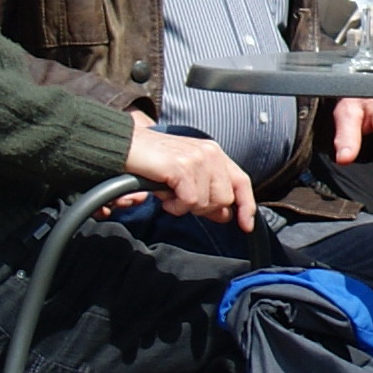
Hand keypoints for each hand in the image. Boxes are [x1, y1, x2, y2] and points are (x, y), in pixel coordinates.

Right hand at [121, 125, 258, 233]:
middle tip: (181, 201)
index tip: (246, 225)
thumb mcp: (186, 175)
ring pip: (207, 202)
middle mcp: (210, 153)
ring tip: (170, 194)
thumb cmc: (152, 162)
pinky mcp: (183, 167)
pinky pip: (190, 201)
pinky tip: (164, 195)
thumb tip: (224, 214)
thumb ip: (207, 192)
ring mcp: (198, 159)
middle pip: (225, 198)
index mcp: (214, 153)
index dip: (246, 206)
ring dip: (185, 206)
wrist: (126, 146)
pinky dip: (175, 206)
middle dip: (204, 208)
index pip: (241, 181)